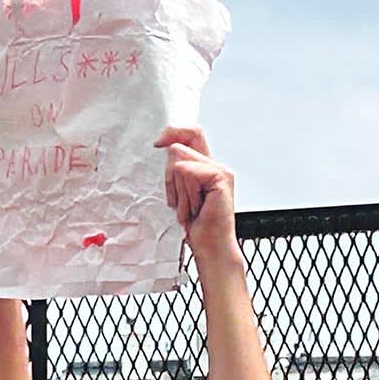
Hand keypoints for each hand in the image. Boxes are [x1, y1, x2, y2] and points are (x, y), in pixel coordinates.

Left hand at [156, 126, 238, 265]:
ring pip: (179, 162)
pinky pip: (187, 172)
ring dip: (179, 191)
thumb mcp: (179, 192)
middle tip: (183, 202)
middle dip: (170, 178)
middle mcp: (215, 164)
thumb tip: (164, 145)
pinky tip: (197, 209)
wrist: (210, 247)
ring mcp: (220, 170)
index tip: (158, 143)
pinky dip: (186, 195)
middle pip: (178, 147)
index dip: (173, 132)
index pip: (191, 131)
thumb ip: (175, 168)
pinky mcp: (220, 177)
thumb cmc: (196, 226)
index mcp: (206, 165)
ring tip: (191, 208)